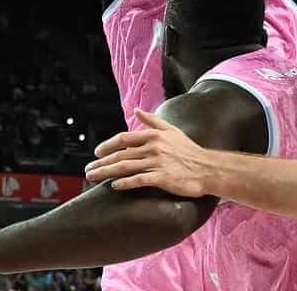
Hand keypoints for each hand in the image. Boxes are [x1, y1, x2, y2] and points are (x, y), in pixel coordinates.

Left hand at [83, 108, 209, 196]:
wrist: (207, 168)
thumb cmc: (189, 150)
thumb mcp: (171, 130)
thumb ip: (152, 121)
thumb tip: (137, 110)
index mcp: (153, 136)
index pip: (123, 139)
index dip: (107, 145)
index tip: (97, 153)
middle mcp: (153, 148)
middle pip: (120, 154)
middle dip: (101, 162)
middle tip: (88, 169)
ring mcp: (157, 163)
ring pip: (125, 167)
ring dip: (106, 172)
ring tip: (93, 178)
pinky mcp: (162, 178)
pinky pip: (138, 180)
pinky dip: (125, 183)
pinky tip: (114, 186)